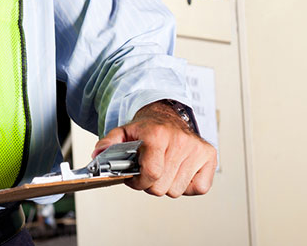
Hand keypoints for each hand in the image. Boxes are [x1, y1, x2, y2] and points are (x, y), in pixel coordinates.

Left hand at [93, 101, 216, 197]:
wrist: (168, 115)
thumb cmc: (148, 129)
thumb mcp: (124, 132)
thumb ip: (108, 143)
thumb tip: (97, 155)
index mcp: (158, 135)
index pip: (152, 173)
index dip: (140, 181)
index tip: (137, 177)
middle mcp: (181, 141)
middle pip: (162, 187)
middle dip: (152, 183)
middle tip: (150, 171)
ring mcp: (197, 149)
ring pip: (177, 190)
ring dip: (168, 184)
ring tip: (165, 168)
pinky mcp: (209, 156)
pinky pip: (199, 188)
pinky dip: (188, 185)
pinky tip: (180, 171)